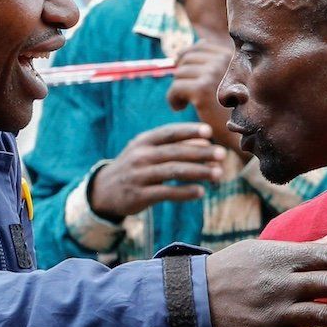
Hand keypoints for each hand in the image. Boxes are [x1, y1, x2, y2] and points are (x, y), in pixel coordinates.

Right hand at [89, 123, 225, 219]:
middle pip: (175, 152)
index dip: (188, 131)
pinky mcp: (140, 195)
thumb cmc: (135, 168)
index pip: (169, 133)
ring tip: (218, 174)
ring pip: (173, 172)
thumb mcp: (146, 151)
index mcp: (144, 141)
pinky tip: (201, 192)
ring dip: (198, 172)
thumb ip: (173, 146)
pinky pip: (166, 192)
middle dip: (201, 153)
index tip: (208, 131)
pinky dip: (185, 192)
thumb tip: (206, 144)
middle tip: (222, 154)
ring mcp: (139, 175)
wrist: (104, 191)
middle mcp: (141, 156)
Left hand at [166, 42, 242, 153]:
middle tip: (183, 93)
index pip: (201, 46)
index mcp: (231, 55)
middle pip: (187, 59)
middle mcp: (223, 60)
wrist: (246, 133)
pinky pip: (175, 88)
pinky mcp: (202, 89)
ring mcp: (213, 73)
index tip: (181, 71)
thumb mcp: (227, 82)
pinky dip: (173, 99)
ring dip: (177, 89)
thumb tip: (177, 55)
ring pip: (180, 74)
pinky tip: (179, 108)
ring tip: (184, 102)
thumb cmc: (235, 109)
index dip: (186, 57)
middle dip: (181, 75)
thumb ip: (210, 65)